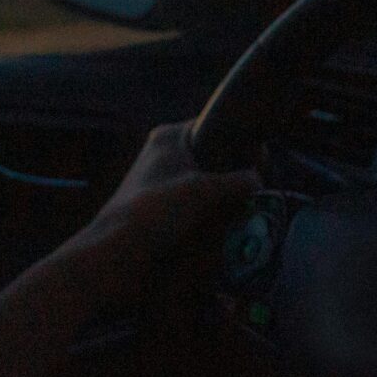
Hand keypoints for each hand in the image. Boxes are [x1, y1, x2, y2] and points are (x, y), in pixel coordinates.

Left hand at [61, 123, 259, 307]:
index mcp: (169, 137)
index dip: (238, 140)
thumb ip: (237, 181)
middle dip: (232, 175)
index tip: (259, 160)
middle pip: (212, 157)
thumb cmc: (156, 210)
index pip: (214, 125)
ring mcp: (161, 182)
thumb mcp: (203, 190)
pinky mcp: (160, 209)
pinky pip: (195, 207)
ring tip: (241, 212)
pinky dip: (208, 216)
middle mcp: (163, 154)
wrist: (118, 251)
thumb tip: (257, 180)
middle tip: (253, 191)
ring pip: (205, 185)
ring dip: (222, 200)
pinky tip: (222, 228)